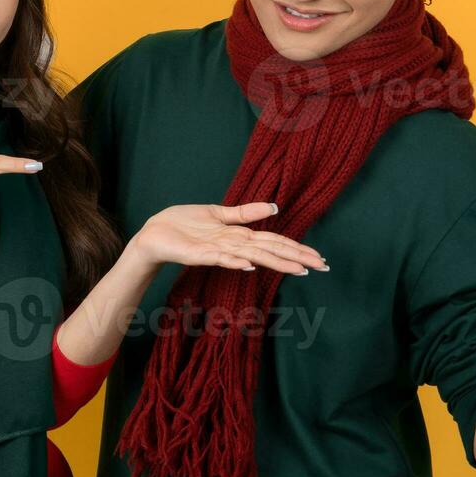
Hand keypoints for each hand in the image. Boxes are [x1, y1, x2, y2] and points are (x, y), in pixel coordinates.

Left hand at [128, 202, 327, 275]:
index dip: (297, 248)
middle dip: (296, 258)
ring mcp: (218, 251)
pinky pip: (220, 257)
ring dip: (274, 262)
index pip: (274, 241)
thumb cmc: (183, 224)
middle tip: (321, 267)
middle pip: (270, 251)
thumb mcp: (218, 212)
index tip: (320, 257)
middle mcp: (233, 245)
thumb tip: (275, 207)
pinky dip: (235, 261)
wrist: (154, 233)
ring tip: (298, 269)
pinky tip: (250, 265)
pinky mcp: (199, 254)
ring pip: (251, 256)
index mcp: (238, 236)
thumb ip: (246, 212)